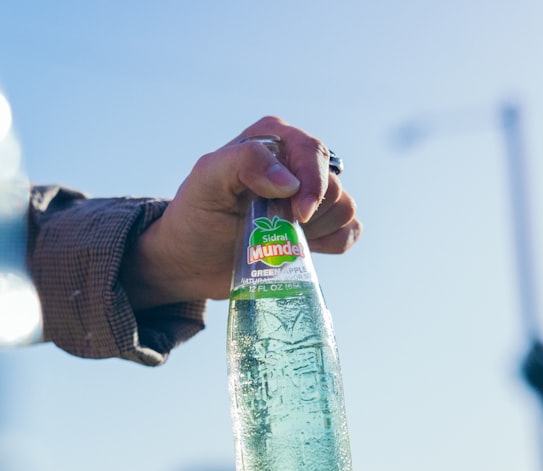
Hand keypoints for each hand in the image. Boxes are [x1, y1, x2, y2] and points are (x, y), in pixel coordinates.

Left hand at [122, 116, 360, 308]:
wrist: (192, 260)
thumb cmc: (196, 216)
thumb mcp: (206, 182)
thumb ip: (243, 162)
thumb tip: (289, 181)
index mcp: (273, 139)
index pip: (313, 153)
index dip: (312, 186)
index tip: (296, 216)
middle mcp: (296, 161)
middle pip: (333, 186)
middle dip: (306, 214)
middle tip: (270, 227)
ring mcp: (310, 194)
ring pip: (345, 209)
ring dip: (316, 231)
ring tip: (278, 237)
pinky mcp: (319, 225)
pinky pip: (350, 230)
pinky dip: (333, 243)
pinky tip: (302, 248)